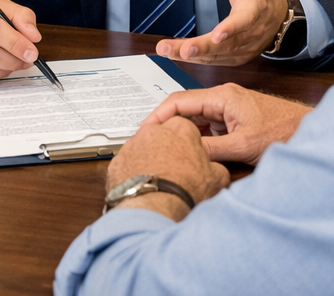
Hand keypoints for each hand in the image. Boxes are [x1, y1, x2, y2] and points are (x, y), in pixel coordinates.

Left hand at [106, 117, 228, 220]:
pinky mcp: (117, 161)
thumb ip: (216, 167)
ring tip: (157, 181)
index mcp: (180, 128)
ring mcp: (132, 145)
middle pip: (161, 135)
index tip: (189, 155)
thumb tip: (215, 171)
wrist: (155, 207)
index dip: (188, 144)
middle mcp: (154, 131)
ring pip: (142, 148)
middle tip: (173, 169)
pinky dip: (132, 172)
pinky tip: (142, 187)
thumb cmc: (184, 190)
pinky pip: (126, 163)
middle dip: (166, 149)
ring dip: (148, 160)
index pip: (185, 127)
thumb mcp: (216, 178)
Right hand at [144, 83, 310, 164]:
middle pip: (184, 109)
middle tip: (148, 142)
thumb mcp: (243, 145)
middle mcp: (222, 98)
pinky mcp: (234, 119)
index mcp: (222, 96)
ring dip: (181, 132)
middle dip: (165, 124)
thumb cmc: (282, 131)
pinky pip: (208, 126)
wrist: (308, 130)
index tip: (143, 130)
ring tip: (164, 147)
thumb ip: (212, 149)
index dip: (158, 115)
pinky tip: (189, 150)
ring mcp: (228, 108)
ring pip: (195, 119)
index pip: (179, 101)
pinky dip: (196, 136)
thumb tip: (185, 154)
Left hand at [156, 0, 285, 65]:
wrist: (276, 14)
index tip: (216, 35)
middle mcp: (250, 32)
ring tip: (166, 50)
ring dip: (191, 55)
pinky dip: (194, 59)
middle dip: (203, 48)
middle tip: (182, 50)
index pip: (245, 19)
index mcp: (256, 8)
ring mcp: (243, 47)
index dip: (231, 28)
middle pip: (227, 44)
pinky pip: (213, 60)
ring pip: (217, 55)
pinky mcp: (235, 57)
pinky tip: (174, 54)